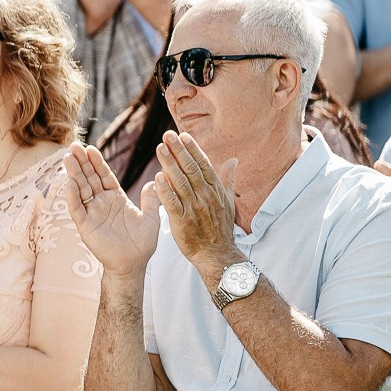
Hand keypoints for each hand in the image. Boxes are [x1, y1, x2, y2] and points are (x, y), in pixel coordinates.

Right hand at [62, 142, 161, 276]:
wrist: (133, 265)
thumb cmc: (142, 244)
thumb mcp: (152, 217)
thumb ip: (152, 199)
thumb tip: (156, 181)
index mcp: (116, 198)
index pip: (104, 175)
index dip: (97, 162)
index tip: (91, 148)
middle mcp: (101, 203)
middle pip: (89, 178)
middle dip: (81, 162)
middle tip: (74, 145)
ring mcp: (92, 213)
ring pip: (80, 189)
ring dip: (74, 174)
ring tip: (68, 157)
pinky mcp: (85, 226)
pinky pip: (77, 209)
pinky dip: (72, 196)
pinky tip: (69, 183)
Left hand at [148, 132, 240, 275]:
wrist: (217, 255)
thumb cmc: (220, 226)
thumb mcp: (227, 201)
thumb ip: (227, 179)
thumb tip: (233, 160)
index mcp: (216, 190)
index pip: (203, 165)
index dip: (192, 150)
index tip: (182, 135)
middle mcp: (206, 196)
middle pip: (191, 169)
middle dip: (179, 151)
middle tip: (167, 135)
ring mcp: (195, 208)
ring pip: (180, 182)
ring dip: (169, 164)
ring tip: (159, 148)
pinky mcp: (183, 221)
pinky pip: (173, 203)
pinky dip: (166, 190)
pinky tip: (157, 178)